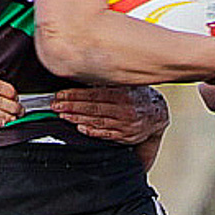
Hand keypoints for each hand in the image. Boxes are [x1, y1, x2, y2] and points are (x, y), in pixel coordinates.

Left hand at [53, 85, 168, 144]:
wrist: (158, 113)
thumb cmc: (138, 97)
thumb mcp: (126, 85)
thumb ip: (107, 84)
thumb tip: (84, 79)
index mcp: (123, 94)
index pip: (94, 93)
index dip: (75, 94)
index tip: (60, 95)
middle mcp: (125, 109)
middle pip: (92, 107)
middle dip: (71, 107)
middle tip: (55, 106)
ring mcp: (125, 124)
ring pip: (96, 121)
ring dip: (77, 118)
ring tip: (63, 116)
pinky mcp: (126, 136)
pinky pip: (106, 133)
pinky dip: (92, 131)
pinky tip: (80, 128)